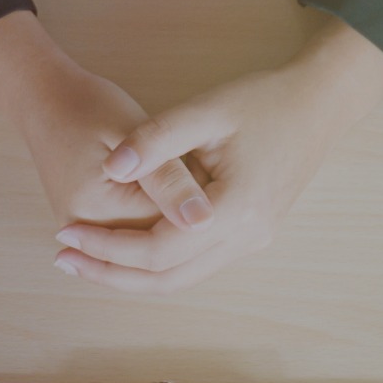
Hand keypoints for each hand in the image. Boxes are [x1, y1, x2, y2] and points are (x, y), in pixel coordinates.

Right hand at [0, 11, 208, 231]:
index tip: (202, 162)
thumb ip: (168, 180)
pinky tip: (159, 188)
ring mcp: (83, 237)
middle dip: (181, 209)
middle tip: (193, 166)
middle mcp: (85, 236)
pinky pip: (133, 235)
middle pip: (157, 241)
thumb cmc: (88, 108)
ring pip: (147, 241)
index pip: (169, 230)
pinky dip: (152, 216)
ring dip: (167, 214)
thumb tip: (203, 223)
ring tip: (174, 175)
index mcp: (97, 213)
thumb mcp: (133, 134)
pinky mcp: (87, 232)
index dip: (194, 197)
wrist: (44, 102)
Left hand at [54, 15, 382, 291]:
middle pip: (166, 280)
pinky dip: (155, 265)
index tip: (66, 232)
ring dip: (130, 275)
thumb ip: (155, 139)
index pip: (158, 250)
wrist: (318, 105)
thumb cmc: (264, 101)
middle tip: (64, 258)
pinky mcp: (249, 238)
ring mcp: (251, 243)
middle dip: (109, 274)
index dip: (106, 247)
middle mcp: (248, 238)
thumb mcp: (206, 110)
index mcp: (236, 209)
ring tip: (84, 259)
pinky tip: (122, 249)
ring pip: (180, 281)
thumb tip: (110, 167)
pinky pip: (193, 266)